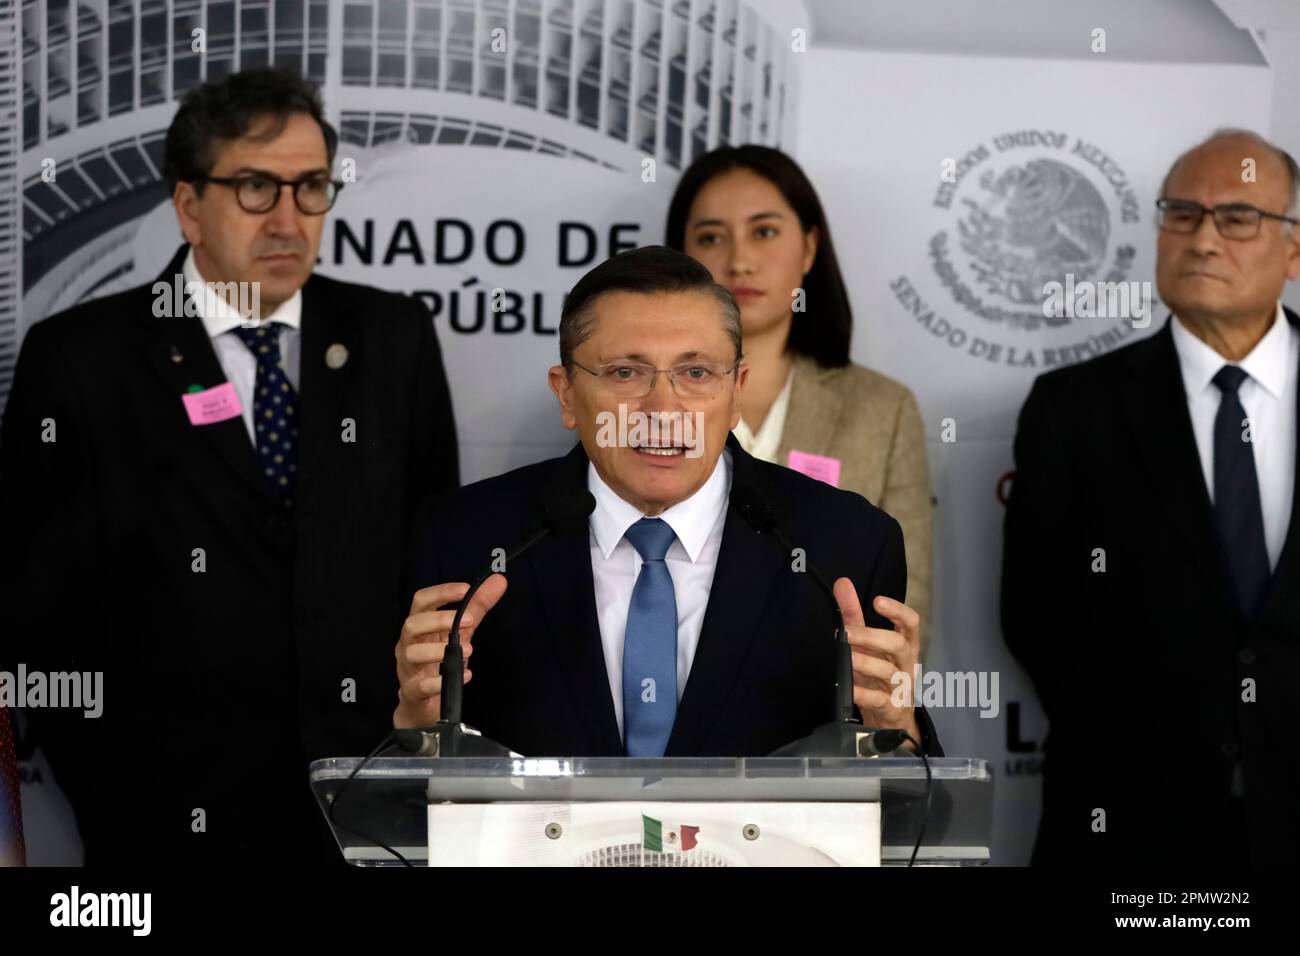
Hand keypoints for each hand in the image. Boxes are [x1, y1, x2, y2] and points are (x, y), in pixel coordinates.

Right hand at [393, 575, 507, 727]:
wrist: (424, 704)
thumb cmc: (438, 662)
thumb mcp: (460, 632)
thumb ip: (477, 608)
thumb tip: (499, 581)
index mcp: (419, 627)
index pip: (421, 601)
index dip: (441, 592)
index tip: (466, 589)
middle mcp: (408, 644)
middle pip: (412, 624)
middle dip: (439, 619)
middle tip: (470, 621)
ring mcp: (407, 669)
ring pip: (412, 653)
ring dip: (439, 649)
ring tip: (468, 649)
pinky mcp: (412, 692)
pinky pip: (420, 686)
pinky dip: (440, 681)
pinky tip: (465, 676)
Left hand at [832, 577, 922, 751]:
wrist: (892, 719)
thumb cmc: (880, 676)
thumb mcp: (867, 645)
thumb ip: (854, 616)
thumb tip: (842, 584)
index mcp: (904, 645)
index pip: (910, 623)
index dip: (897, 611)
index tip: (877, 601)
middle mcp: (906, 664)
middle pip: (899, 645)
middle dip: (873, 636)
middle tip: (847, 633)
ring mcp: (901, 688)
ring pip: (890, 671)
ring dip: (867, 663)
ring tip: (848, 657)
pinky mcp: (891, 709)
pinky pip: (880, 700)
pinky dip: (864, 694)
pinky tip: (851, 688)